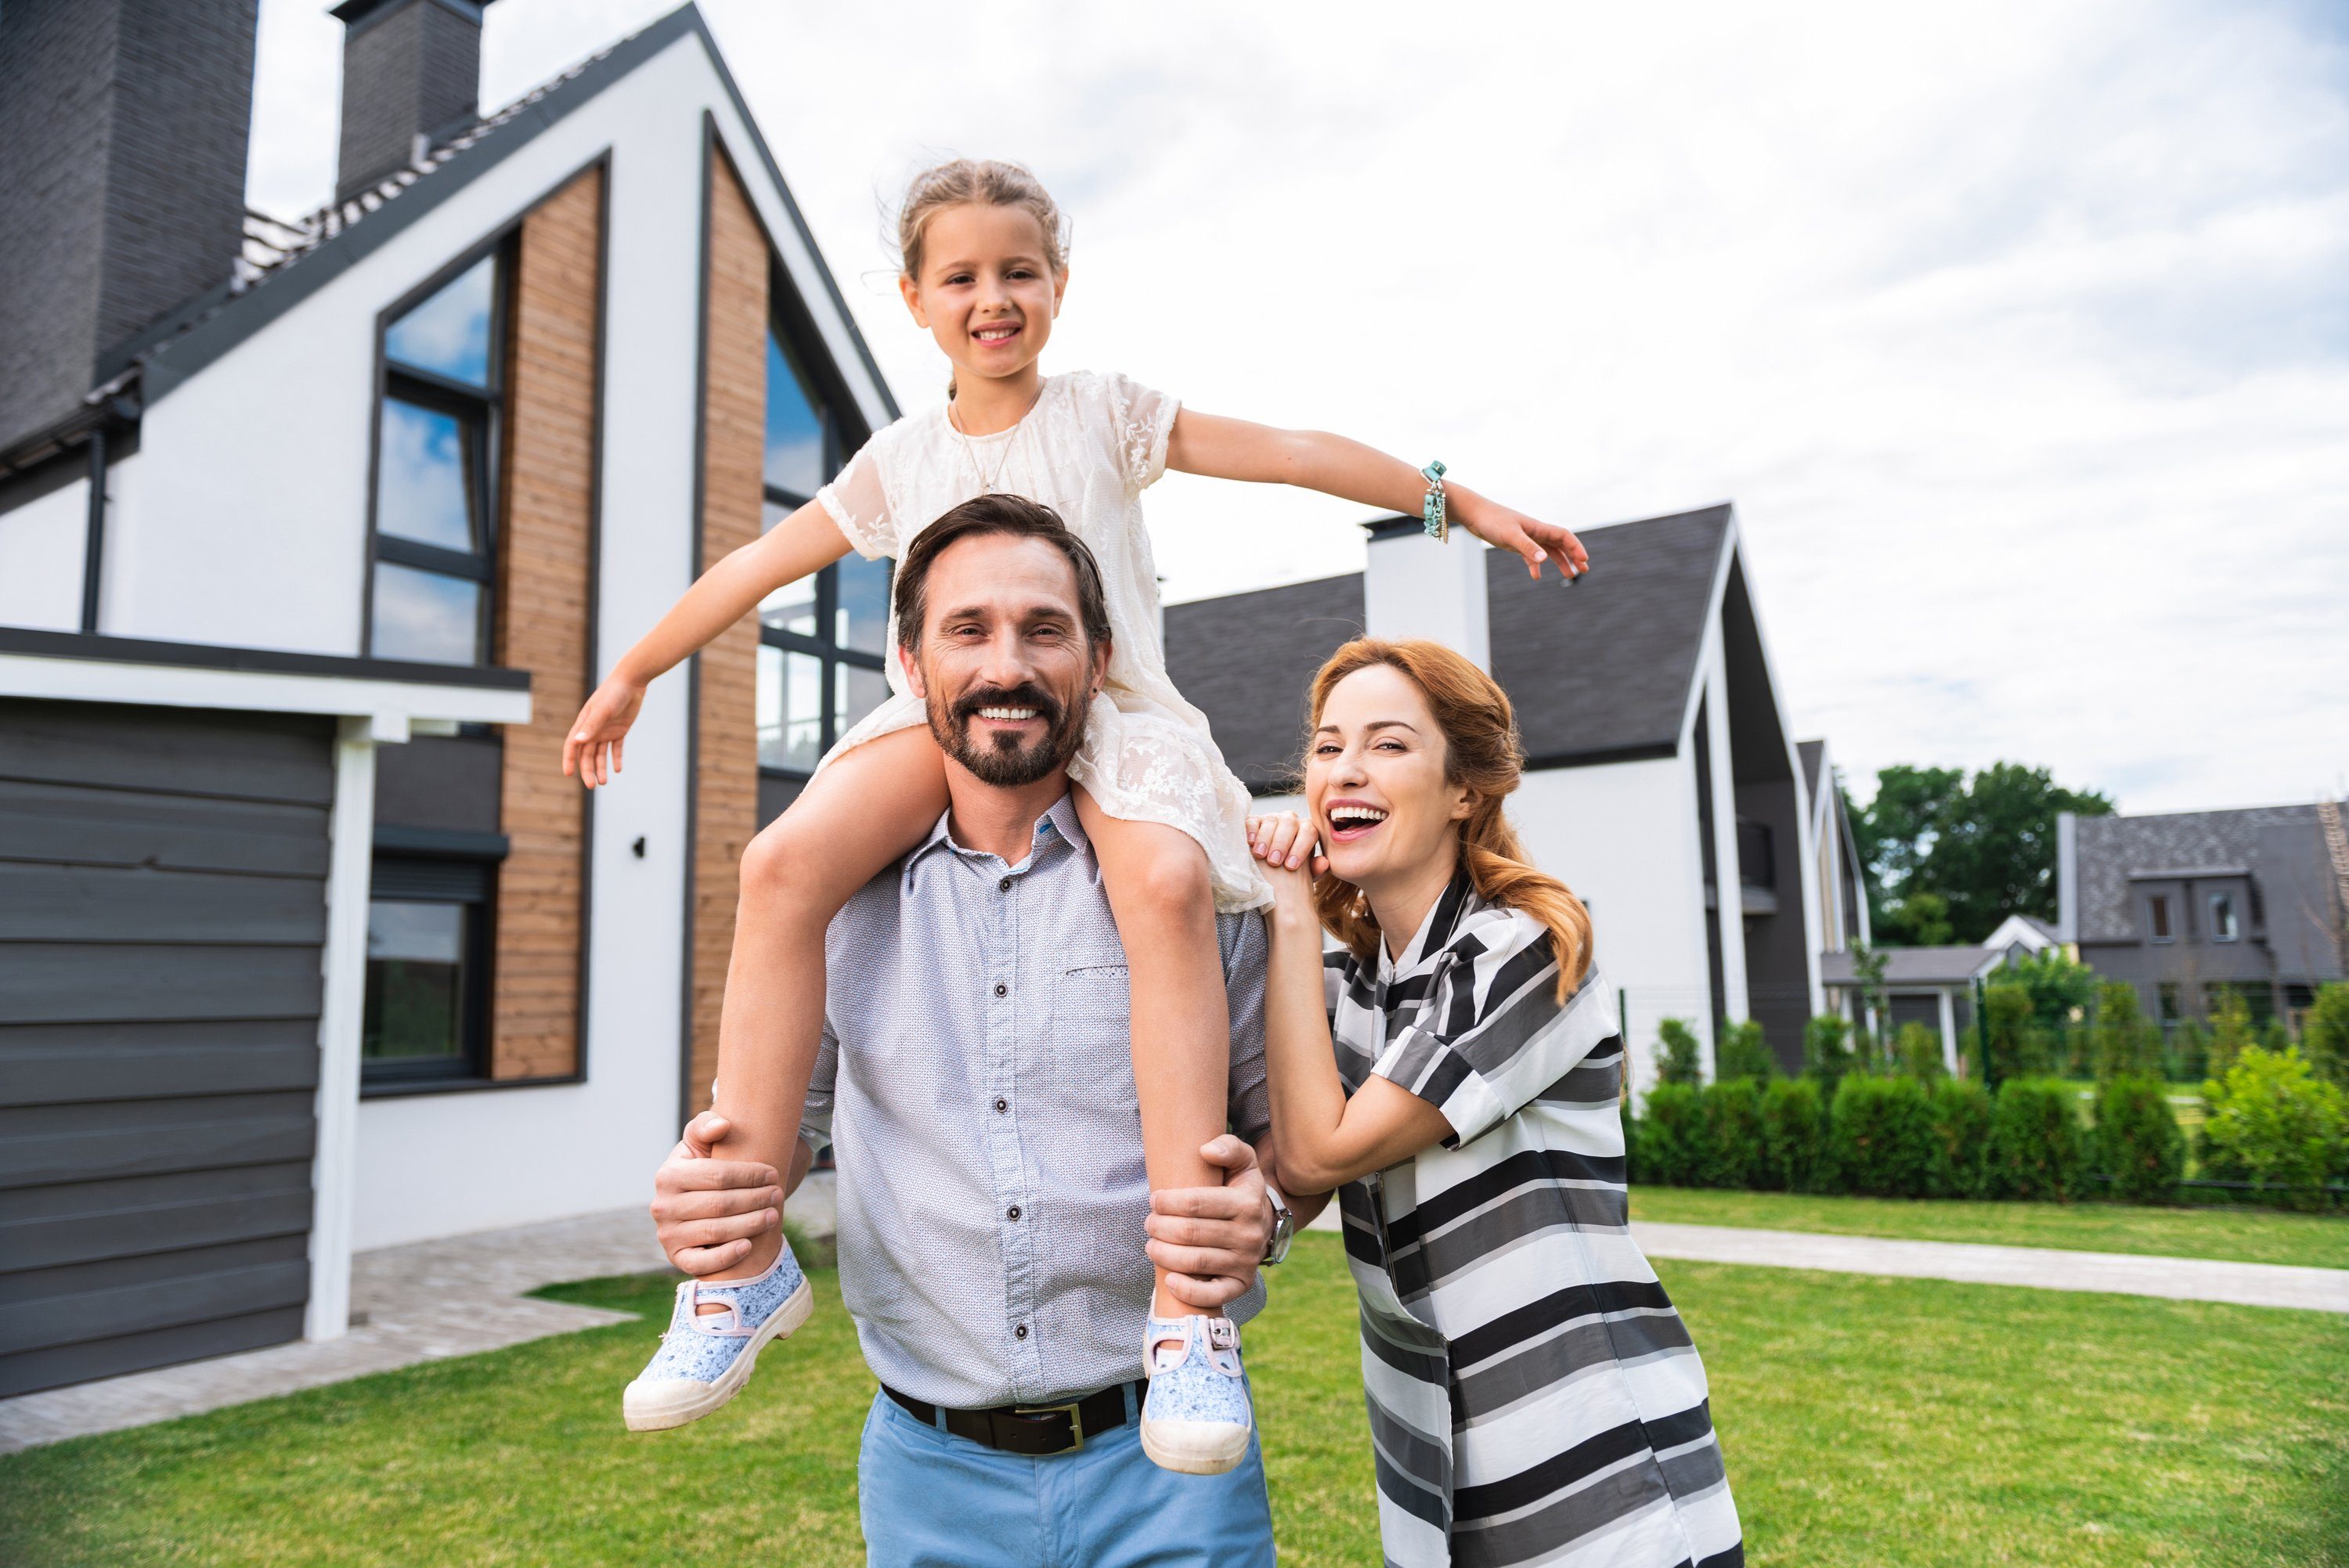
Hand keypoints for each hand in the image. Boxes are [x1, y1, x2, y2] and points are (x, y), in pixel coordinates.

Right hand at [563, 674, 646, 788]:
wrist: (631, 682)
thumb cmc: (613, 693)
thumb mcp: (602, 710)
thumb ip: (591, 726)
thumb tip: (578, 742)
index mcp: (584, 724)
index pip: (572, 746)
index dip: (569, 760)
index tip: (568, 774)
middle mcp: (593, 729)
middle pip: (587, 754)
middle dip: (588, 770)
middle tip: (592, 785)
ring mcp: (606, 730)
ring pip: (600, 754)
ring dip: (601, 768)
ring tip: (603, 782)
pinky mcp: (620, 730)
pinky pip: (616, 748)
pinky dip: (616, 758)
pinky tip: (617, 770)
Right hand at [649, 1111, 780, 1275]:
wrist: (693, 1197)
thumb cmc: (701, 1165)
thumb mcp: (698, 1142)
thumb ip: (705, 1126)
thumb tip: (722, 1125)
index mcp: (668, 1175)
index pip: (716, 1176)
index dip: (749, 1175)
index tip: (773, 1174)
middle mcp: (663, 1207)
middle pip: (719, 1205)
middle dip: (754, 1199)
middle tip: (778, 1195)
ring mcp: (667, 1235)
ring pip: (715, 1232)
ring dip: (749, 1224)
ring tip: (773, 1215)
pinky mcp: (677, 1258)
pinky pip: (701, 1264)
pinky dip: (726, 1256)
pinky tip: (748, 1245)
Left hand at [1145, 1135, 1273, 1310]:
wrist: (1263, 1225)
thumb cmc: (1241, 1190)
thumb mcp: (1243, 1163)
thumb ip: (1228, 1148)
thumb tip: (1206, 1150)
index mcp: (1247, 1203)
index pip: (1196, 1203)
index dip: (1167, 1202)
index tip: (1154, 1199)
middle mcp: (1249, 1235)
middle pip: (1190, 1233)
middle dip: (1159, 1227)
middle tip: (1148, 1223)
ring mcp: (1245, 1263)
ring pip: (1194, 1262)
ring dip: (1163, 1254)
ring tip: (1151, 1245)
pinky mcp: (1241, 1285)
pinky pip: (1213, 1296)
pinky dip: (1187, 1291)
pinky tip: (1168, 1280)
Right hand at [1246, 812, 1324, 916]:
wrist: (1270, 877)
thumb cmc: (1289, 876)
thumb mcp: (1302, 876)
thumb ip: (1314, 869)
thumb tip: (1323, 863)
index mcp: (1306, 831)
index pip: (1309, 832)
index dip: (1301, 848)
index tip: (1291, 867)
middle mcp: (1290, 821)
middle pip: (1290, 822)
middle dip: (1282, 842)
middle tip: (1274, 862)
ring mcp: (1272, 819)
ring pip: (1272, 819)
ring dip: (1266, 837)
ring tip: (1260, 855)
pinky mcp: (1253, 821)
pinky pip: (1253, 820)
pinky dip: (1252, 829)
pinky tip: (1250, 842)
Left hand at [1458, 496, 1587, 581]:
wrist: (1474, 514)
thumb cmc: (1492, 521)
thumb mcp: (1510, 536)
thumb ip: (1527, 547)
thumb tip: (1544, 560)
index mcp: (1538, 528)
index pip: (1564, 536)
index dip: (1576, 547)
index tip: (1584, 560)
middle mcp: (1535, 532)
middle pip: (1560, 544)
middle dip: (1573, 556)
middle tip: (1584, 570)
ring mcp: (1526, 538)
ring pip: (1548, 551)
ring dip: (1560, 562)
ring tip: (1569, 575)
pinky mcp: (1515, 543)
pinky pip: (1530, 556)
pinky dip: (1535, 565)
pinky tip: (1536, 577)